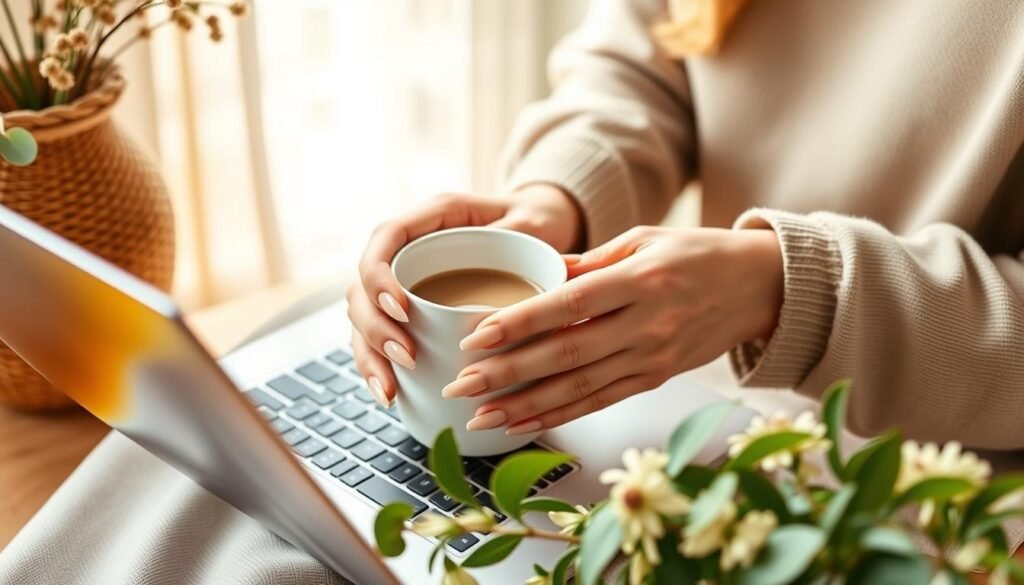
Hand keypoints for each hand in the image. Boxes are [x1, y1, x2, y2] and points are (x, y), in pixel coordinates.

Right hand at [346, 185, 582, 406]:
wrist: (539, 227)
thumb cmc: (536, 218)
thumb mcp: (537, 222)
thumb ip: (529, 237)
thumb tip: (547, 269)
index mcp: (435, 215)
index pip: (386, 237)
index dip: (381, 275)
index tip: (402, 310)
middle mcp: (411, 246)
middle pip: (364, 284)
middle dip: (375, 326)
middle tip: (406, 357)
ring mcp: (405, 279)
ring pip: (364, 315)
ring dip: (370, 355)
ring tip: (391, 391)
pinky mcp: (409, 309)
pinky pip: (380, 336)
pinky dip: (380, 366)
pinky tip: (391, 394)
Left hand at [442, 225, 783, 433]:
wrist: (759, 285)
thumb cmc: (696, 253)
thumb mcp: (643, 240)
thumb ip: (589, 263)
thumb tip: (534, 276)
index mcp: (640, 280)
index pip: (570, 304)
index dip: (521, 323)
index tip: (476, 337)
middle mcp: (647, 324)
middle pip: (567, 354)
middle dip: (509, 373)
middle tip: (462, 385)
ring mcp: (653, 357)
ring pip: (580, 387)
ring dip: (526, 405)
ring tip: (480, 416)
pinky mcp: (656, 378)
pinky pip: (601, 401)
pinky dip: (560, 415)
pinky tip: (522, 424)